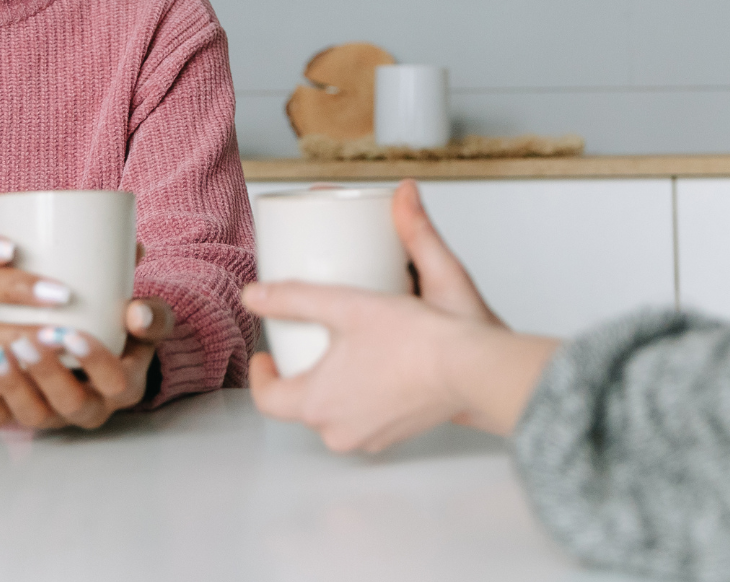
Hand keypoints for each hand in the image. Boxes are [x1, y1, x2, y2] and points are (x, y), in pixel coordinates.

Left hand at [0, 296, 172, 429]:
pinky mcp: (20, 416)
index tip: (73, 332)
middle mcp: (89, 408)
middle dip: (48, 373)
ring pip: (32, 414)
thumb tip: (137, 311)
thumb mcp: (143, 322)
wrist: (87, 348)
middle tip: (28, 339)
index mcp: (124, 386)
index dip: (95, 362)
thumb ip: (150, 314)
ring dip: (13, 385)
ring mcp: (52, 415)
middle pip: (70, 404)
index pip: (115, 383)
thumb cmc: (119, 329)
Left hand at [243, 180, 558, 451]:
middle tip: (313, 338)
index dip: (262, 374)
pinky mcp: (399, 432)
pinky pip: (369, 414)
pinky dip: (368, 393)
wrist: (473, 368)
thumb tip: (256, 292)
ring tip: (349, 347)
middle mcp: (340, 430)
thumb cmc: (418, 342)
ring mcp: (372, 436)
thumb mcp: (348, 304)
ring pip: (338, 411)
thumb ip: (297, 295)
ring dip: (337, 384)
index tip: (269, 352)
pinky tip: (382, 365)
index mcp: (317, 405)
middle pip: (303, 404)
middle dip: (304, 371)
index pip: (268, 400)